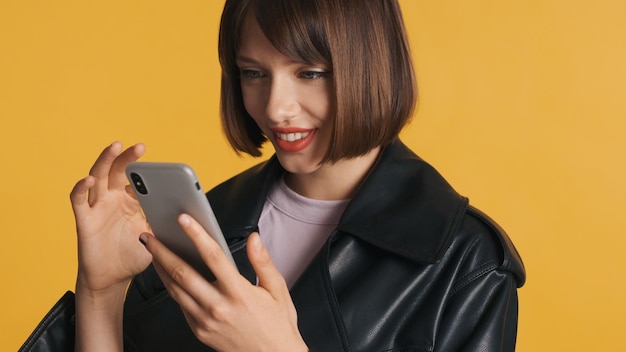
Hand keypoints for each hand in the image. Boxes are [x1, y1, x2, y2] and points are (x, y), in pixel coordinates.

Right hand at [70, 142, 151, 293]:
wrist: (113, 279)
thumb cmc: (134, 255)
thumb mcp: (155, 236)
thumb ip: (164, 220)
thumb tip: (186, 210)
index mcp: (130, 201)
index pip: (136, 178)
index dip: (146, 169)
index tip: (161, 164)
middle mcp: (112, 199)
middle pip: (117, 170)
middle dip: (128, 157)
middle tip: (140, 146)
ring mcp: (97, 207)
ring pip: (97, 176)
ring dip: (105, 160)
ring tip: (115, 147)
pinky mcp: (84, 220)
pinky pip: (78, 201)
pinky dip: (80, 188)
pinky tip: (88, 179)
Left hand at [141, 214, 307, 351]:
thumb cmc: (277, 325)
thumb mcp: (277, 290)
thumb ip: (263, 262)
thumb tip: (254, 238)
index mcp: (239, 293)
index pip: (213, 256)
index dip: (197, 235)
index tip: (184, 220)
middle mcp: (219, 307)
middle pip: (183, 273)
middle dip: (162, 251)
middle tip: (149, 236)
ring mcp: (206, 321)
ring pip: (175, 290)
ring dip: (160, 268)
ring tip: (153, 252)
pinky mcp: (200, 331)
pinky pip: (181, 306)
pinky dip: (171, 288)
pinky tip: (168, 276)